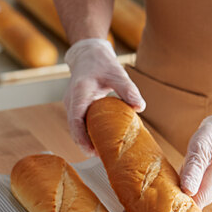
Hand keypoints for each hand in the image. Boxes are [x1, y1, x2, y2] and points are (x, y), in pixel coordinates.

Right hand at [64, 38, 145, 154]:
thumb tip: (140, 107)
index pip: (75, 120)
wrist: (87, 54)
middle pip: (74, 129)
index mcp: (80, 93)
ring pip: (76, 129)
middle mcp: (71, 101)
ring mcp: (71, 106)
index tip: (91, 151)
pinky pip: (79, 125)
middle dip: (85, 145)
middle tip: (101, 157)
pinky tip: (100, 141)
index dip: (81, 138)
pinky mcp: (75, 108)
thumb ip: (128, 89)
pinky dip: (87, 134)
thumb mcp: (117, 72)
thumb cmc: (101, 63)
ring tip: (102, 152)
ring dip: (86, 141)